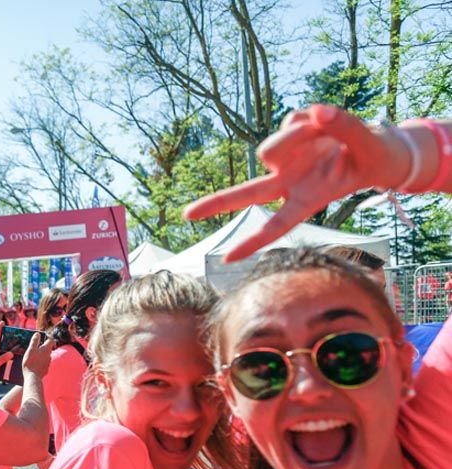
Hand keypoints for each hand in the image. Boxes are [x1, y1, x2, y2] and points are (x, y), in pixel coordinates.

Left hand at [0, 323, 13, 390]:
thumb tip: (11, 352)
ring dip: (9, 344)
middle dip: (5, 335)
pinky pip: (4, 355)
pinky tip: (16, 352)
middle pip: (0, 341)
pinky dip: (9, 353)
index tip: (2, 322)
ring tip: (17, 340)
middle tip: (13, 330)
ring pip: (3, 348)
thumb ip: (3, 358)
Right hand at [22, 332, 52, 378]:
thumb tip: (38, 334)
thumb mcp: (31, 349)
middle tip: (35, 346)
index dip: (48, 337)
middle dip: (42, 346)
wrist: (33, 377)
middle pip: (48, 348)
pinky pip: (43, 363)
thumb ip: (35, 341)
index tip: (42, 337)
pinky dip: (40, 362)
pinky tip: (34, 364)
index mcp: (46, 349)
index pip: (51, 340)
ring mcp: (48, 363)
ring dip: (41, 354)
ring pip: (46, 356)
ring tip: (33, 356)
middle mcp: (49, 356)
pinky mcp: (45, 369)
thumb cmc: (31, 362)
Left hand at [184, 104, 411, 262]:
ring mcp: (287, 161)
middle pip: (248, 193)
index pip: (277, 224)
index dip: (254, 240)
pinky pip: (290, 123)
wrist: (380, 145)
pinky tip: (325, 122)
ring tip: (326, 131)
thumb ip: (344, 127)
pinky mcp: (289, 138)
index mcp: (309, 198)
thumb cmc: (374, 156)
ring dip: (294, 137)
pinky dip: (307, 120)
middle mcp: (291, 181)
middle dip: (217, 202)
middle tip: (186, 215)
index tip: (228, 258)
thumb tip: (315, 111)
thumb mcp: (368, 145)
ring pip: (271, 148)